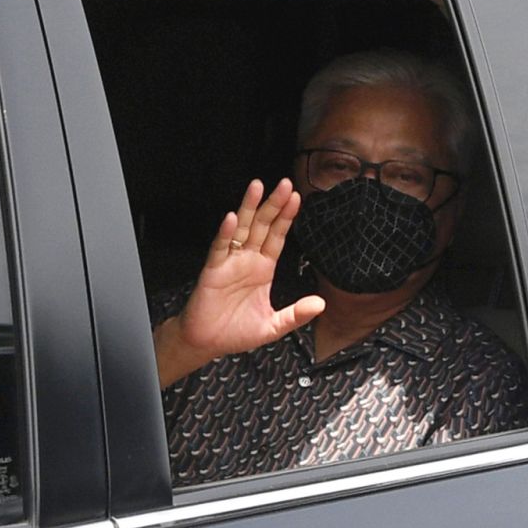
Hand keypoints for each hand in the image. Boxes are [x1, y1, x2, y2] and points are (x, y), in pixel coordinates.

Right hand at [154, 178, 324, 386]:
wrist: (207, 343)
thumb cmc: (236, 332)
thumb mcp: (273, 326)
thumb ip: (296, 315)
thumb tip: (321, 304)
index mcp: (263, 268)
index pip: (278, 237)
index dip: (286, 218)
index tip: (296, 198)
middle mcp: (247, 260)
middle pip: (263, 226)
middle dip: (273, 205)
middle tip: (285, 184)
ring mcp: (230, 262)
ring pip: (241, 229)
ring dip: (249, 208)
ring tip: (257, 187)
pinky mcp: (213, 270)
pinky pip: (219, 248)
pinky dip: (225, 233)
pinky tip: (232, 219)